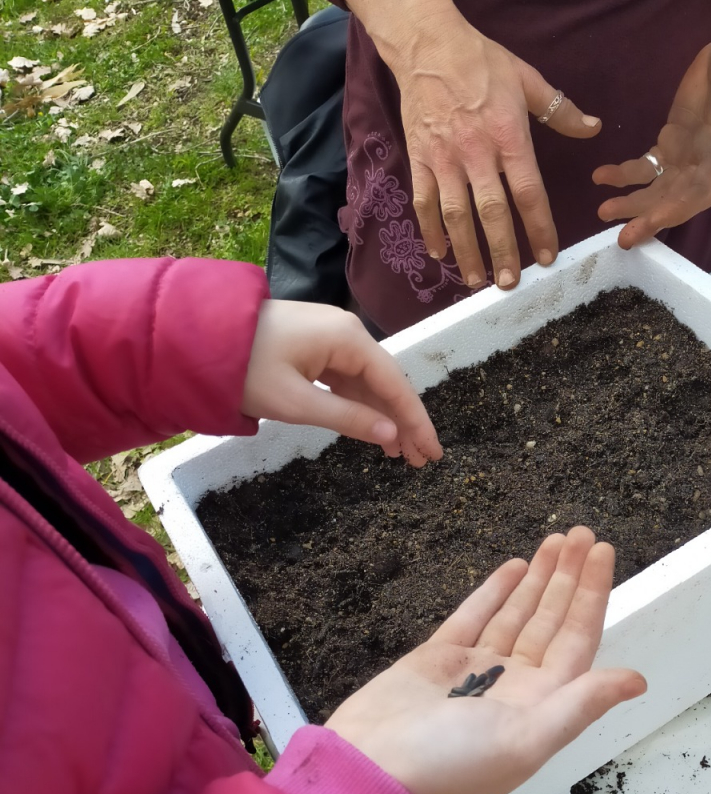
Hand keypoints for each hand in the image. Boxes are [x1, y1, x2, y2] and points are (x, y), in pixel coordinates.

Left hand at [241, 299, 442, 465]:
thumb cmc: (244, 370)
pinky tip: (370, 427)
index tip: (432, 452)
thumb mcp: (296, 402)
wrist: (195, 337)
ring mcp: (331, 337)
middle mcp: (347, 332)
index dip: (416, 421)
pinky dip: (360, 404)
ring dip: (383, 416)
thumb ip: (348, 418)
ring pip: (368, 382)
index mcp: (348, 339)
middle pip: (387, 383)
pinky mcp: (315, 346)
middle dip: (404, 422)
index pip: (395, 385)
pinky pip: (348, 378)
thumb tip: (391, 435)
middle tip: (419, 461)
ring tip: (398, 454)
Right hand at [327, 528, 645, 793]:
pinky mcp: (438, 658)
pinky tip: (516, 566)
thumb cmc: (451, 763)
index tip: (604, 553)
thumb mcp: (525, 740)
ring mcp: (475, 670)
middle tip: (584, 533)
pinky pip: (475, 616)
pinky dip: (495, 591)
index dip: (591, 596)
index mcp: (539, 706)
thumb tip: (638, 681)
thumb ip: (580, 704)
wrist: (369, 772)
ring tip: (558, 539)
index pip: (576, 639)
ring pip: (516, 613)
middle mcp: (513, 685)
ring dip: (539, 578)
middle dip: (569, 577)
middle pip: (550, 620)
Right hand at [394, 10, 600, 290]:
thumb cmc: (481, 60)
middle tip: (511, 283)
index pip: (529, 192)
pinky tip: (440, 254)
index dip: (539, 228)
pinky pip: (424, 202)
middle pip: (492, 212)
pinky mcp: (420, 159)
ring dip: (467, 251)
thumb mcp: (527, 79)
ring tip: (477, 280)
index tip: (546, 256)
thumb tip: (594, 127)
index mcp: (508, 136)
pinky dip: (430, 230)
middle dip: (502, 251)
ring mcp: (445, 159)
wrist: (427, 44)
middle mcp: (476, 153)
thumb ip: (560, 110)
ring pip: (456, 215)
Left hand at [593, 27, 710, 249]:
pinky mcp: (670, 143)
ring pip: (657, 189)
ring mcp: (686, 156)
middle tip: (622, 239)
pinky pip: (645, 168)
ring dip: (632, 204)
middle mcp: (704, 162)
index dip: (676, 210)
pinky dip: (624, 176)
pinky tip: (600, 177)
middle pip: (675, 200)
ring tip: (603, 211)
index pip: (700, 192)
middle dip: (649, 219)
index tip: (651, 223)